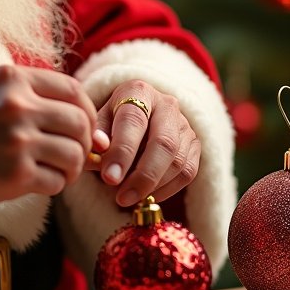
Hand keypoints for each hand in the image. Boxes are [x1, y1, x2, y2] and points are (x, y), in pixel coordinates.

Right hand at [0, 65, 96, 203]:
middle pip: (79, 123)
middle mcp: (20, 106)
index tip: (83, 125)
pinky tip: (38, 181)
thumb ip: (28, 94)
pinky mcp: (14, 175)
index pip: (73, 90)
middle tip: (74, 153)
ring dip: (71, 167)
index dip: (86, 110)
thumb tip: (77, 117)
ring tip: (57, 170)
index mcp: (14, 79)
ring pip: (73, 155)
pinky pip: (55, 181)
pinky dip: (54, 184)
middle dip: (83, 141)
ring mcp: (18, 141)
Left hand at [86, 82, 199, 207]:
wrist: (136, 113)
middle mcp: (166, 104)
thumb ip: (95, 135)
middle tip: (121, 198)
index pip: (133, 121)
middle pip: (163, 143)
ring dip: (153, 185)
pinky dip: (168, 190)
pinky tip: (148, 196)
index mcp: (138, 91)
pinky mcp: (194, 144)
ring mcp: (184, 124)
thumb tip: (97, 148)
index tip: (109, 178)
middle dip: (142, 175)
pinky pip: (188, 172)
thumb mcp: (98, 121)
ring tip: (128, 197)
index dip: (122, 151)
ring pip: (177, 161)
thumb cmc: (112, 120)